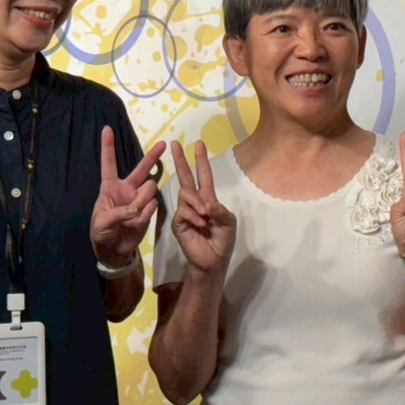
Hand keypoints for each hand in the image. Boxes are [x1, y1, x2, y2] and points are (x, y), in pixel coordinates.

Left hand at [91, 130, 165, 267]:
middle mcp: (127, 189)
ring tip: (132, 216)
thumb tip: (135, 208)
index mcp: (110, 188)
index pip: (109, 163)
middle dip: (152, 156)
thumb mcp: (102, 223)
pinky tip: (136, 223)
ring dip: (142, 201)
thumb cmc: (101, 233)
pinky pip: (152, 206)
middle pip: (141, 168)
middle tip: (164, 143)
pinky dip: (145, 214)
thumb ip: (117, 213)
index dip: (108, 146)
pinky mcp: (148, 210)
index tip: (107, 128)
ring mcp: (139, 199)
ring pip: (149, 189)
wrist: (114, 251)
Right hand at [169, 141, 236, 273]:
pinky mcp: (178, 223)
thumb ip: (220, 210)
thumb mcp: (229, 223)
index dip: (201, 160)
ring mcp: (185, 212)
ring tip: (206, 217)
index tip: (198, 144)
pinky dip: (194, 216)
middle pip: (185, 178)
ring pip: (186, 195)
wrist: (213, 261)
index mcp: (208, 199)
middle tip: (175, 143)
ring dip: (198, 204)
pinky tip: (200, 225)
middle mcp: (195, 202)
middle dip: (181, 160)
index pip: (203, 176)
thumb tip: (206, 203)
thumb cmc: (223, 241)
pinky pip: (184, 211)